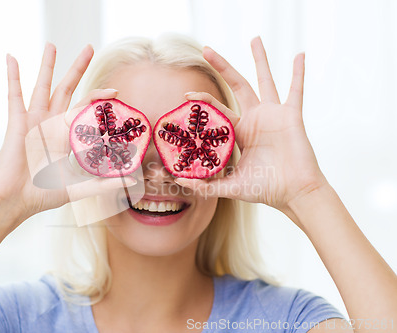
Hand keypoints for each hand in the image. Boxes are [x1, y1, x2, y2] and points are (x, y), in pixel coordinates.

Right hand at [0, 43, 133, 226]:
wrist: (15, 201)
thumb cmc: (43, 195)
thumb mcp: (79, 188)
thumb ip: (104, 184)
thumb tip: (131, 183)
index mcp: (65, 136)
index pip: (85, 109)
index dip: (99, 97)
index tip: (115, 90)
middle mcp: (51, 124)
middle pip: (66, 89)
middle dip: (77, 68)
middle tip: (89, 47)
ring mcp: (33, 121)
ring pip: (42, 86)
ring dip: (47, 65)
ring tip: (51, 44)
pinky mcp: (17, 123)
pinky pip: (14, 95)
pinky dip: (13, 76)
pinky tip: (12, 58)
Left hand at [175, 37, 327, 213]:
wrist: (294, 194)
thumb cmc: (266, 189)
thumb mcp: (231, 187)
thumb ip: (206, 185)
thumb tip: (179, 182)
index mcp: (240, 132)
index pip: (218, 110)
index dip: (203, 101)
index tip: (186, 95)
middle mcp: (255, 119)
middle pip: (236, 85)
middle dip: (222, 66)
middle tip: (206, 49)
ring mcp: (273, 115)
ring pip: (264, 80)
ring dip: (260, 59)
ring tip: (254, 38)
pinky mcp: (291, 116)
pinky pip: (295, 90)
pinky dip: (298, 73)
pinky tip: (299, 55)